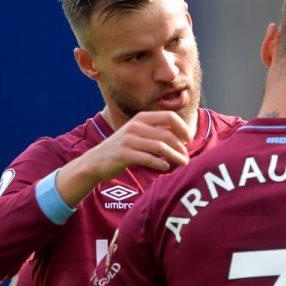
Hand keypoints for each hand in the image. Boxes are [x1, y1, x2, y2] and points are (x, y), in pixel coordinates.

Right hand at [56, 110, 191, 206]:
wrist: (96, 161)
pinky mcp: (124, 154)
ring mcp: (129, 140)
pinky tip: (165, 168)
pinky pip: (148, 159)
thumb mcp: (139, 134)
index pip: (169, 116)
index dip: (183, 128)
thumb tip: (182, 137)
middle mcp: (136, 126)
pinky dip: (160, 164)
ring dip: (175, 157)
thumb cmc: (124, 148)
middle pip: (167, 135)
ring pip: (160, 147)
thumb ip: (157, 132)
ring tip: (182, 164)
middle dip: (181, 148)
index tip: (189, 140)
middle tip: (186, 158)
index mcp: (141, 118)